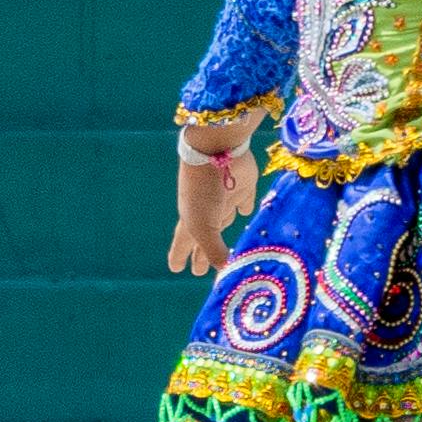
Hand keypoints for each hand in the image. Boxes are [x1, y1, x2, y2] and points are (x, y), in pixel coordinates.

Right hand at [171, 137, 257, 275]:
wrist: (218, 150)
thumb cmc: (204, 190)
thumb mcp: (205, 226)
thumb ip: (213, 250)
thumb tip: (224, 269)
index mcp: (191, 220)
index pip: (183, 244)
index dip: (179, 255)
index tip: (175, 268)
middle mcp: (206, 211)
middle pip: (203, 238)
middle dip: (201, 254)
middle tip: (198, 271)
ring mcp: (224, 198)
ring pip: (223, 223)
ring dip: (222, 237)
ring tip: (224, 251)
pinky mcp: (243, 187)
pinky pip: (244, 203)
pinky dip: (244, 209)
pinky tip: (246, 213)